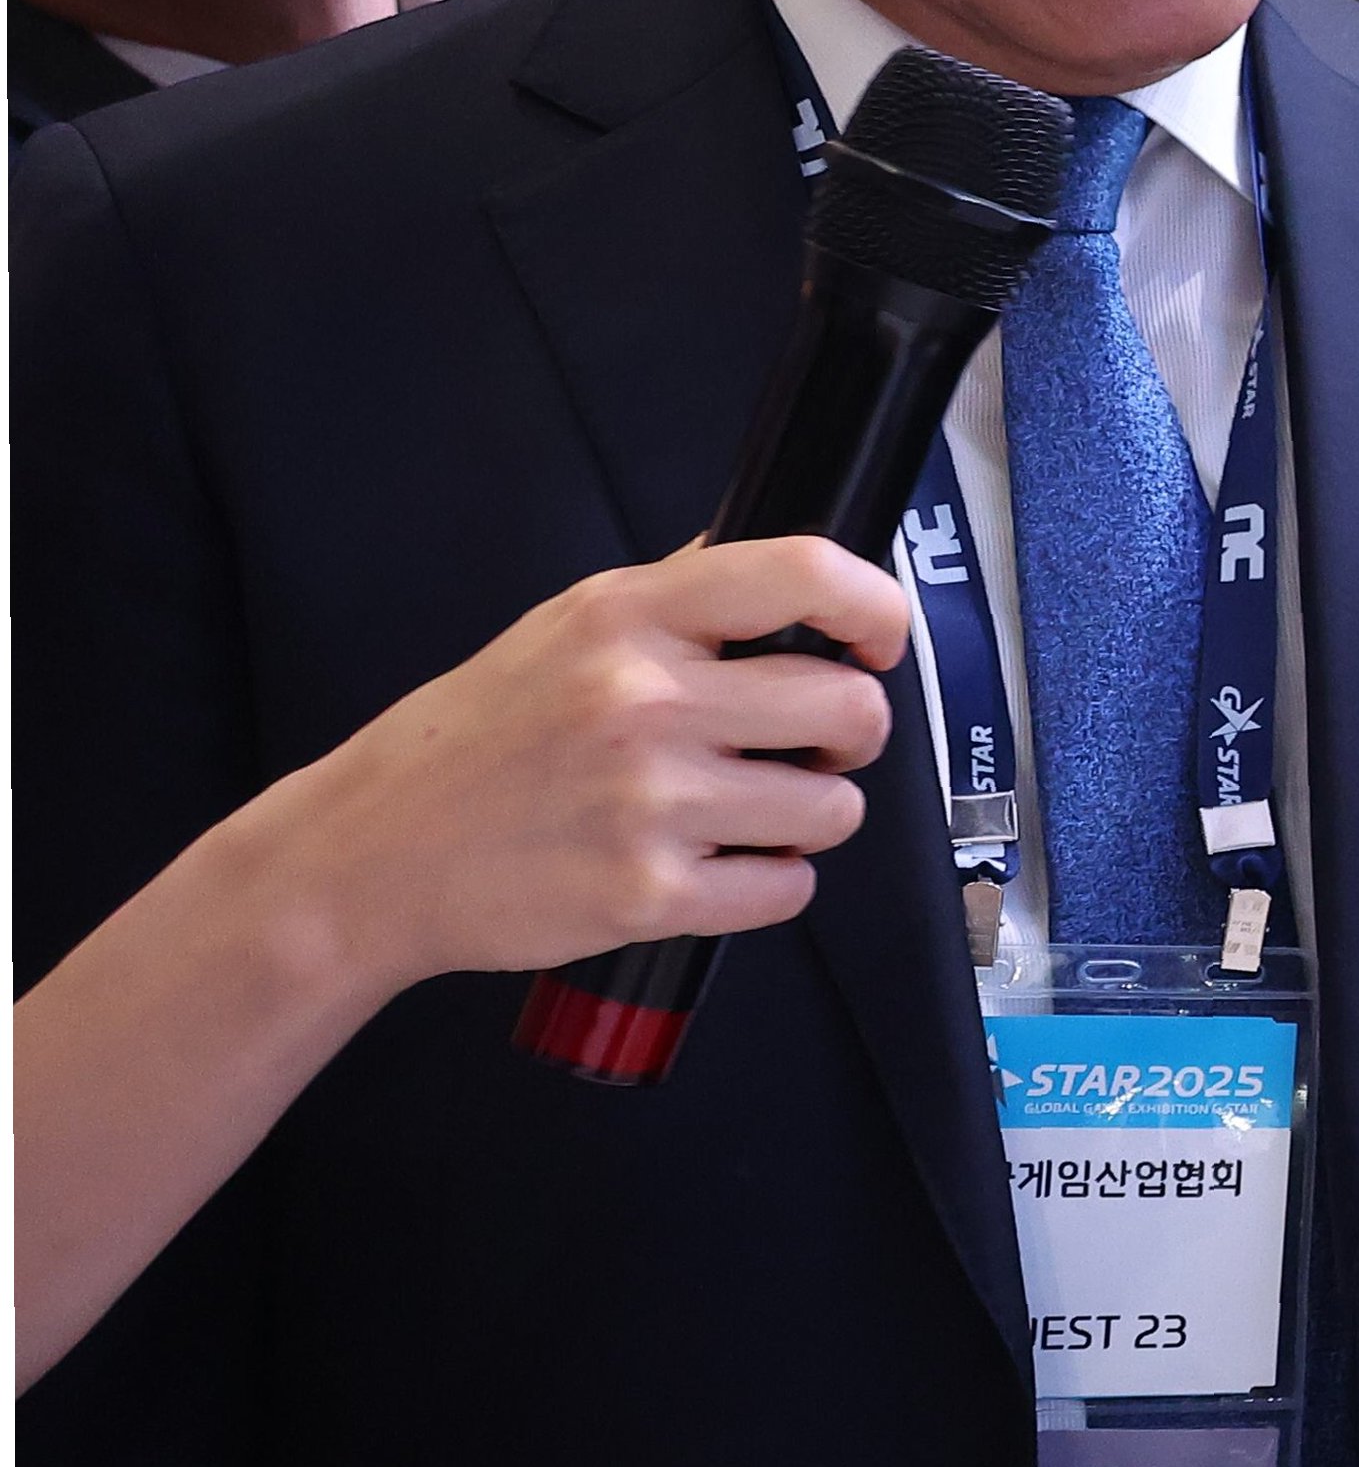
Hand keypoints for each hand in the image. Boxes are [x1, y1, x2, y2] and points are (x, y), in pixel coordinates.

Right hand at [244, 536, 906, 990]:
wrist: (371, 852)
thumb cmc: (474, 740)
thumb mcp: (564, 626)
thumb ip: (677, 598)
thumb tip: (788, 574)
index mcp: (628, 615)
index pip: (804, 574)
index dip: (876, 609)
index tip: (879, 642)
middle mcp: (644, 699)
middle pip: (849, 709)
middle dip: (848, 737)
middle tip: (806, 749)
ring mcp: (649, 800)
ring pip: (831, 810)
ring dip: (807, 818)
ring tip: (740, 811)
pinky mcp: (648, 892)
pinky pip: (786, 889)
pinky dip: (768, 885)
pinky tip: (712, 866)